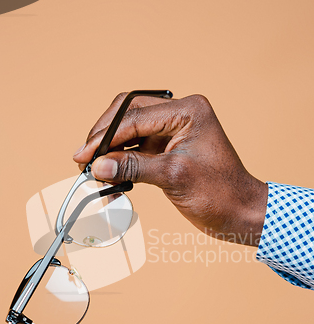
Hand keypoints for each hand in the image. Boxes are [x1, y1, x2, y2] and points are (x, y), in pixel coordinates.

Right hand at [73, 93, 267, 245]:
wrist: (240, 212)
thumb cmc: (220, 193)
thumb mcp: (174, 177)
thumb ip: (134, 167)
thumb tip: (98, 166)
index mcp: (187, 110)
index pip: (135, 117)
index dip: (106, 137)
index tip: (84, 155)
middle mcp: (180, 115)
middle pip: (128, 115)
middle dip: (105, 137)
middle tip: (84, 158)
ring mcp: (173, 132)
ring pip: (130, 133)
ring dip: (111, 152)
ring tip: (93, 171)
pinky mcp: (168, 149)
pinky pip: (137, 150)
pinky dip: (122, 163)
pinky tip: (110, 179)